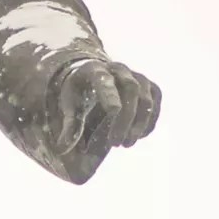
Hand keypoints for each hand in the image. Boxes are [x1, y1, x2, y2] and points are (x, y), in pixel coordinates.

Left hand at [51, 57, 163, 182]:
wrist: (95, 75)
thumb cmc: (80, 92)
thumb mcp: (71, 105)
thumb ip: (70, 125)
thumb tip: (62, 149)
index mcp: (95, 70)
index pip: (105, 80)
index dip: (110, 95)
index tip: (113, 113)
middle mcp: (119, 69)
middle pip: (131, 89)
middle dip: (126, 118)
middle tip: (116, 143)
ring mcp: (136, 76)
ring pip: (146, 97)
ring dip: (139, 123)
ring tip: (126, 144)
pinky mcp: (149, 86)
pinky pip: (155, 101)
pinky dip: (150, 120)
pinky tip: (139, 136)